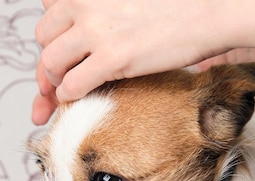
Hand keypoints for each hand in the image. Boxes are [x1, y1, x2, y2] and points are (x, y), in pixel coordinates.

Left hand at [32, 0, 228, 123]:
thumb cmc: (175, 7)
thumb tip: (84, 27)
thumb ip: (100, 7)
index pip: (49, 10)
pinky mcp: (111, 58)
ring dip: (54, 79)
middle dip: (49, 58)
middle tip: (59, 75)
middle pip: (44, 36)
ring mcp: (96, 30)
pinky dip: (68, 95)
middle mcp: (85, 3)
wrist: (210, 12)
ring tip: (67, 87)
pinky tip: (77, 97)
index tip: (60, 50)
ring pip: (50, 62)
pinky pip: (70, 84)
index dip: (53, 34)